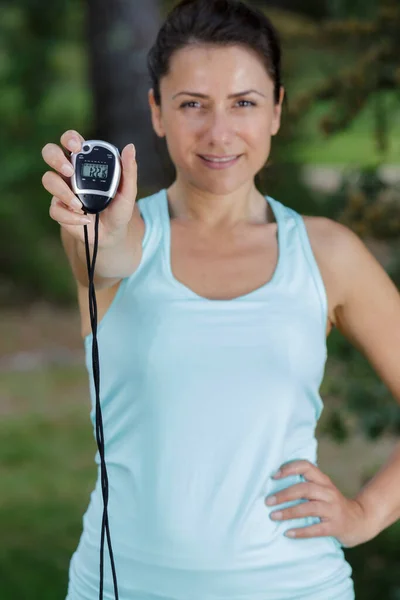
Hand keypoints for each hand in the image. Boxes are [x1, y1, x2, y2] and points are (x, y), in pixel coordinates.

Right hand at [41, 129, 137, 247]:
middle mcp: (69, 172)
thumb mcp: (128, 191)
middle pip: (50, 153)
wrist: (112, 233)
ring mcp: (61, 189)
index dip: (69, 138)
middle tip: (69, 171)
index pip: (71, 141)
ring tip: (80, 205)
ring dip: (63, 192)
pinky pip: (55, 209)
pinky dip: (71, 216)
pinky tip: (85, 219)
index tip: (77, 146)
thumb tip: (130, 147)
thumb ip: (128, 170)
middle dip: (55, 158)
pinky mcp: (58, 208)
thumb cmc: (118, 208)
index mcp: (85, 162)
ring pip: (48, 180)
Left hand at [264, 459, 373, 547]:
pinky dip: (301, 531)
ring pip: (310, 508)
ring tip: (273, 516)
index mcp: (323, 481)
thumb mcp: (322, 490)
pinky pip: (317, 529)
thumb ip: (306, 485)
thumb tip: (275, 483)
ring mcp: (334, 509)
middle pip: (305, 489)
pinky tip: (288, 533)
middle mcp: (329, 492)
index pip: (306, 466)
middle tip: (268, 501)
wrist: (361, 521)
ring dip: (289, 512)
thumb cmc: (332, 504)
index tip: (274, 475)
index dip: (290, 468)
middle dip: (284, 494)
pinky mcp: (336, 526)